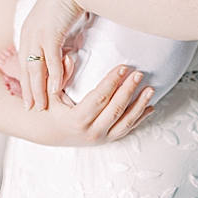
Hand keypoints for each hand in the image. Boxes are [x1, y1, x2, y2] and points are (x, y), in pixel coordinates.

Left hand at [17, 0, 84, 110]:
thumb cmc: (67, 3)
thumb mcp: (55, 23)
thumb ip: (54, 39)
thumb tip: (61, 54)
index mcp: (27, 33)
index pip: (24, 63)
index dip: (25, 82)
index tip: (28, 97)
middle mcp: (28, 35)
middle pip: (26, 69)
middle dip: (28, 91)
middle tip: (30, 109)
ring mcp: (37, 35)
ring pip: (35, 68)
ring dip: (38, 89)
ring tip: (40, 106)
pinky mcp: (50, 34)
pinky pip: (50, 60)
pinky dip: (53, 76)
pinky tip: (56, 90)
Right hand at [37, 64, 154, 146]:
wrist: (46, 133)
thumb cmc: (47, 110)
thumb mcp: (48, 93)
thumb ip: (59, 75)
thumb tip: (68, 57)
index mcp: (76, 120)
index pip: (99, 97)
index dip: (112, 81)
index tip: (122, 67)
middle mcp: (91, 132)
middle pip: (116, 109)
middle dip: (129, 90)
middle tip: (138, 74)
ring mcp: (100, 138)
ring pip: (125, 122)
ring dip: (139, 105)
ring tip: (150, 90)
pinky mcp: (106, 139)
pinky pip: (126, 130)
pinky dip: (139, 118)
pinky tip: (149, 108)